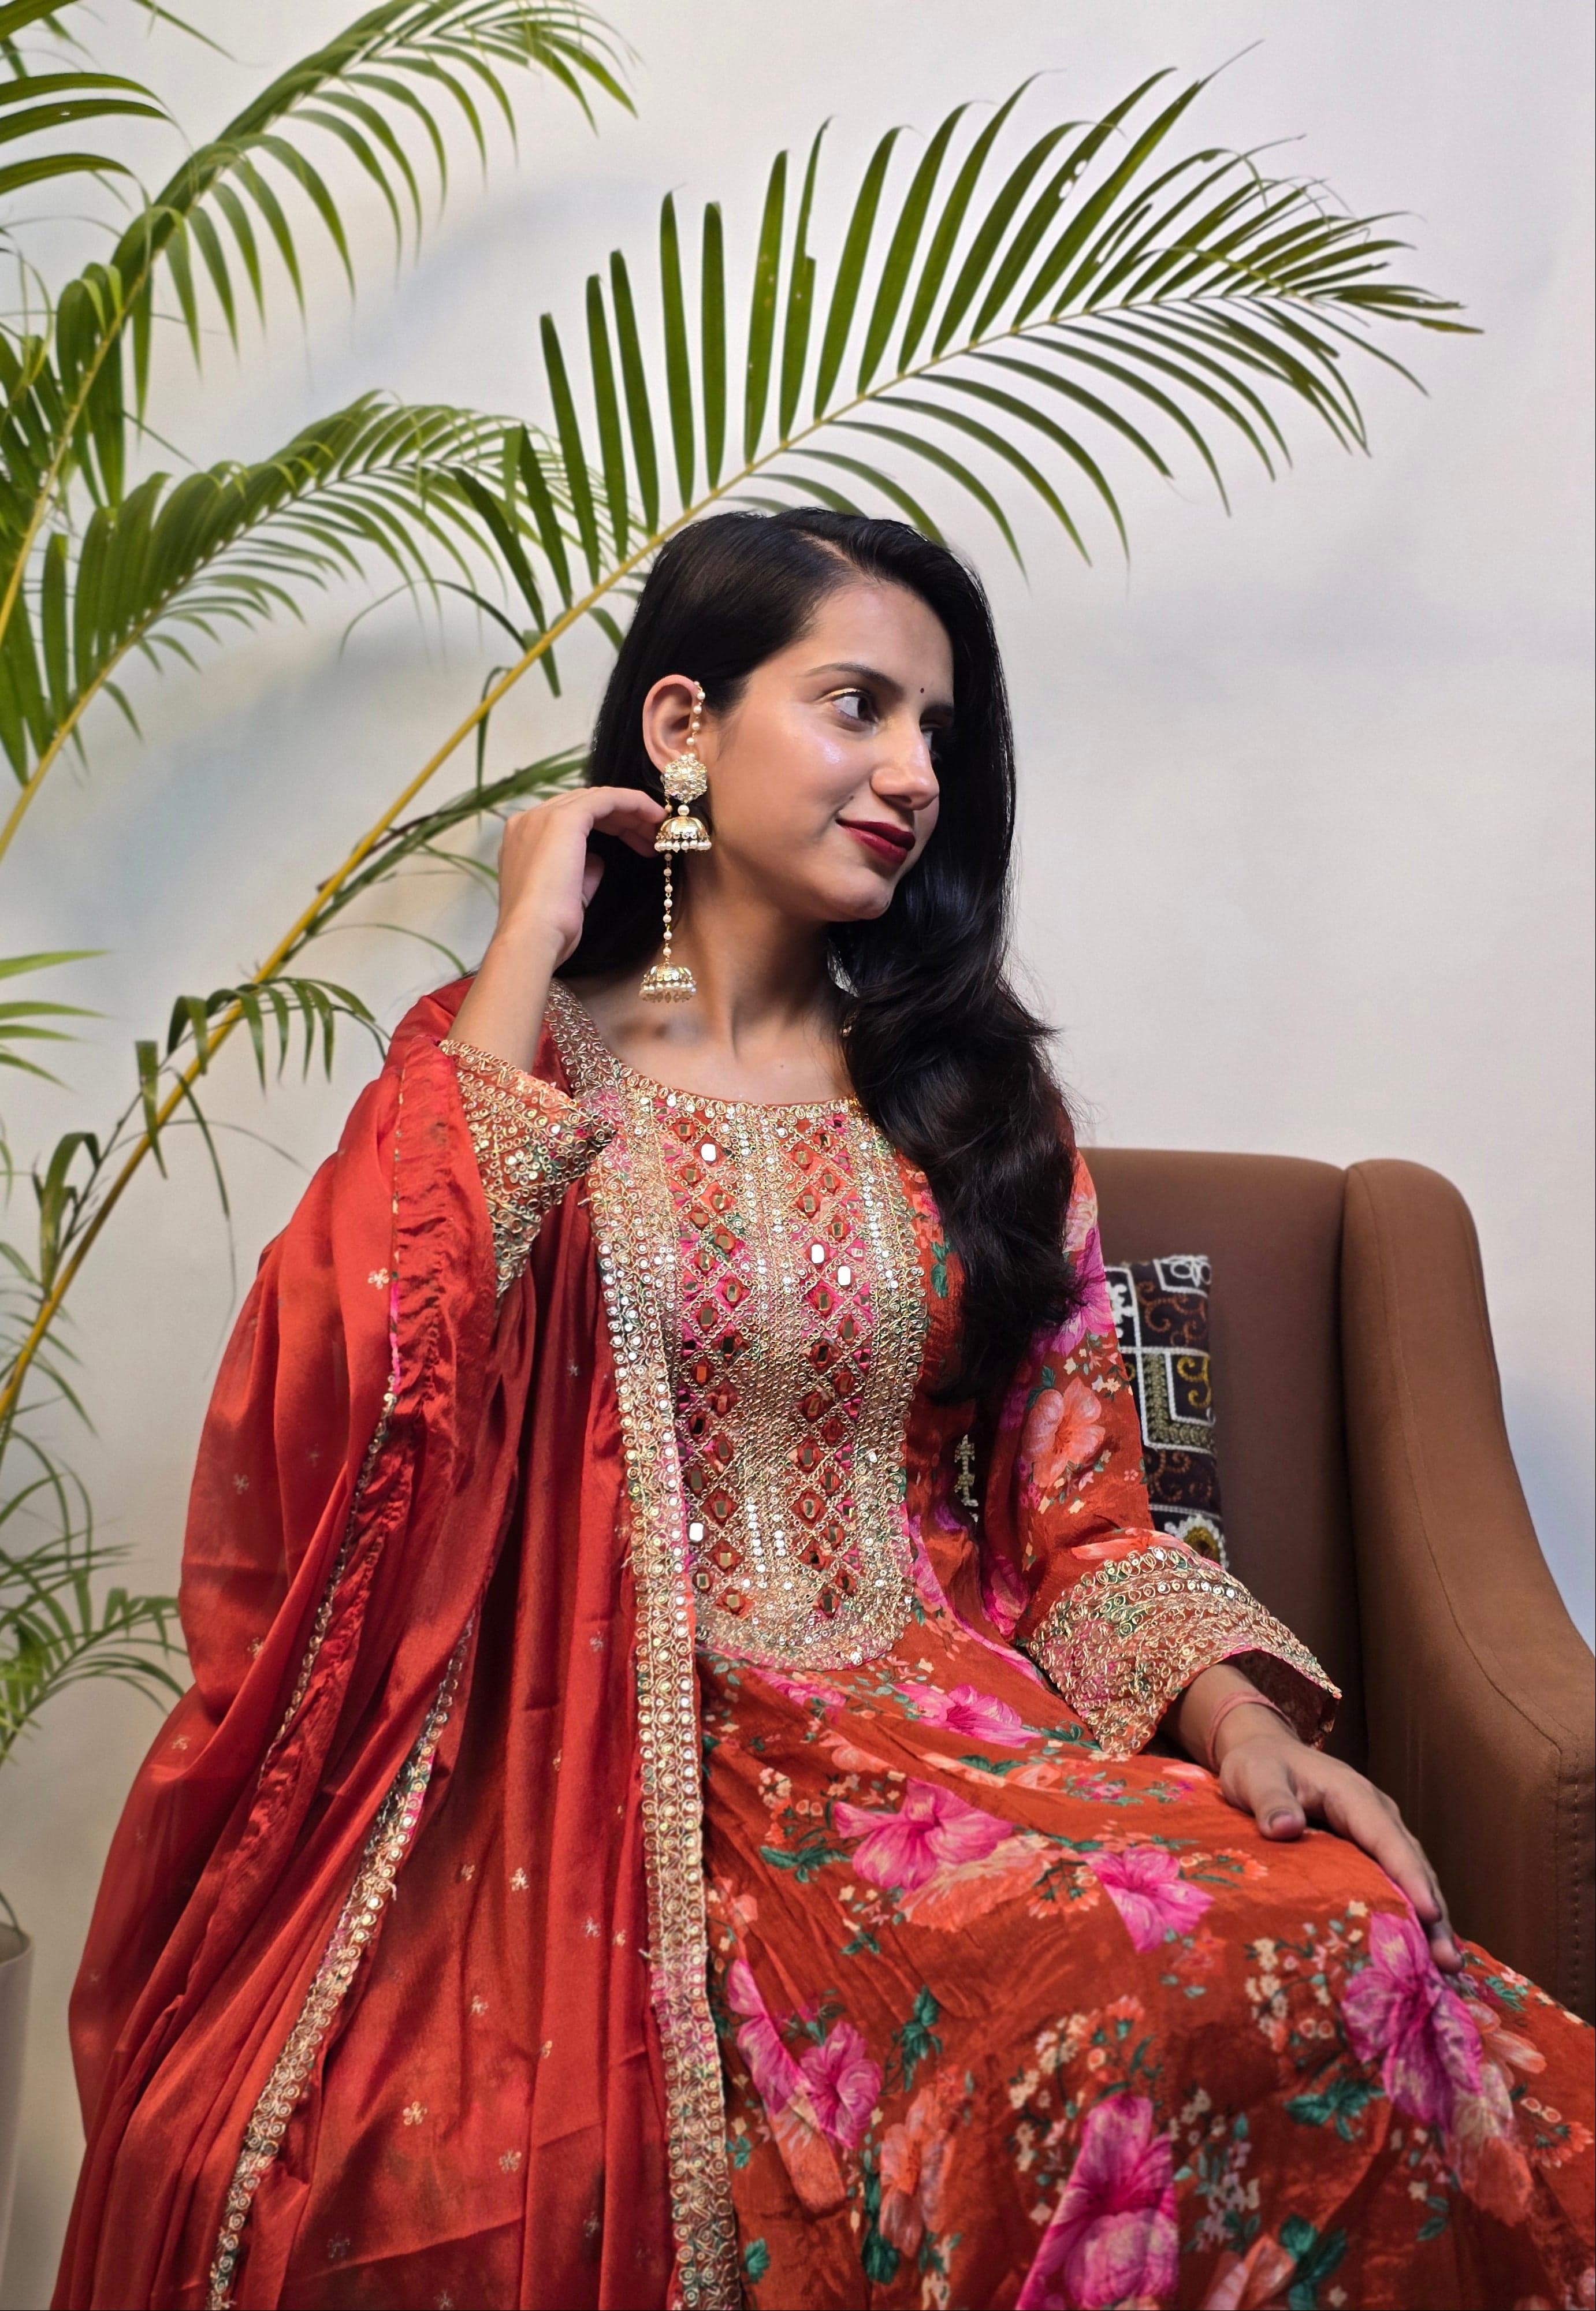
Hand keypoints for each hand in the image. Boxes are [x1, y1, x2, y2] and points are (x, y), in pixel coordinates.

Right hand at [450, 786, 663, 1071]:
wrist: (532, 938)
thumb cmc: (549, 930)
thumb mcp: (570, 896)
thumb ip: (583, 872)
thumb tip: (598, 860)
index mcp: (523, 839)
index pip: (571, 818)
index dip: (609, 826)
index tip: (638, 843)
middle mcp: (528, 820)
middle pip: (585, 805)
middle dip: (623, 818)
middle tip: (653, 836)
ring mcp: (543, 816)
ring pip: (596, 799)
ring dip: (631, 810)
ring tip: (659, 828)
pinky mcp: (564, 819)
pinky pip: (606, 798)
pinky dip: (633, 802)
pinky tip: (654, 815)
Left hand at [1214, 1706, 1462, 1972]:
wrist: (1264, 1751)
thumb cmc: (1260, 1765)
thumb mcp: (1255, 1775)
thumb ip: (1269, 1799)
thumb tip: (1284, 1828)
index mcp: (1354, 1795)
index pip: (1387, 1838)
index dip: (1409, 1875)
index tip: (1429, 1912)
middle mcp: (1378, 1814)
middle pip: (1413, 1864)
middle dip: (1434, 1912)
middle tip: (1448, 1962)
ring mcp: (1378, 1833)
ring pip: (1414, 1877)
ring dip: (1432, 1921)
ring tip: (1447, 1968)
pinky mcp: (1371, 1851)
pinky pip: (1398, 1882)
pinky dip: (1415, 1915)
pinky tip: (1423, 1953)